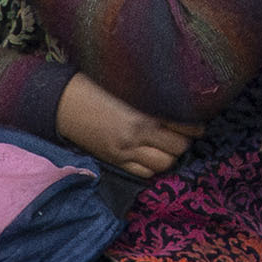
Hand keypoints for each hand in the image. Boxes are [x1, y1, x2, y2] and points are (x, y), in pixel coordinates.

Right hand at [59, 81, 188, 181]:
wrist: (65, 103)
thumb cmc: (97, 88)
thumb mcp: (130, 88)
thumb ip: (154, 100)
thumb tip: (180, 103)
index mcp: (143, 113)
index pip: (184, 127)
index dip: (194, 126)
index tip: (196, 123)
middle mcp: (137, 136)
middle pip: (178, 148)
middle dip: (183, 142)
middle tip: (181, 133)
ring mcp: (126, 152)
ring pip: (164, 164)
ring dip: (169, 155)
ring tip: (166, 145)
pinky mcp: (115, 161)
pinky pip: (144, 173)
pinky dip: (152, 166)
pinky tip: (150, 154)